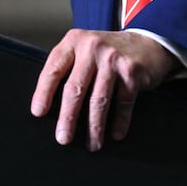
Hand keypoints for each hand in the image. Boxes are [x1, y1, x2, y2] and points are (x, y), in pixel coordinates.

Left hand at [30, 29, 178, 151]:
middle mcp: (92, 47)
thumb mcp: (85, 49)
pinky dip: (119, 121)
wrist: (147, 42)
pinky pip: (123, 102)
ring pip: (99, 99)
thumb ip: (69, 68)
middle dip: (68, 117)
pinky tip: (115, 133)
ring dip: (94, 127)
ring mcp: (113, 59)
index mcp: (74, 41)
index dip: (43, 93)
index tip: (38, 113)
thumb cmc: (109, 52)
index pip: (53, 69)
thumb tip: (51, 106)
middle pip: (75, 88)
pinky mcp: (132, 71)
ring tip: (92, 143)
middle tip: (63, 138)